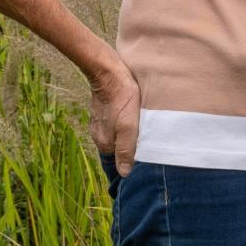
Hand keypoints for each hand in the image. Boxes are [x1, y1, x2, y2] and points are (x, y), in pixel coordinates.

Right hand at [88, 58, 141, 175]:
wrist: (108, 70)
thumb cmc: (122, 98)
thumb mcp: (128, 126)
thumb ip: (126, 150)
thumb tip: (124, 174)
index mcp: (104, 142)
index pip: (120, 157)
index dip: (133, 154)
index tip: (144, 148)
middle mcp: (98, 134)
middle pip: (118, 144)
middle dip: (131, 142)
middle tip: (147, 135)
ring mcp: (99, 121)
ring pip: (117, 132)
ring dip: (128, 130)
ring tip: (141, 124)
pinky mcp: (102, 109)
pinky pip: (114, 120)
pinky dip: (123, 120)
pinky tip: (132, 113)